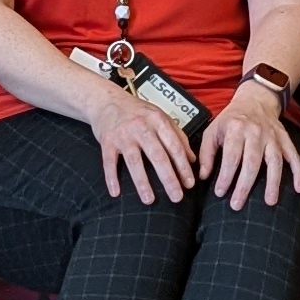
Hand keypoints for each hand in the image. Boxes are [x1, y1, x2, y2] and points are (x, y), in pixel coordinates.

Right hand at [88, 82, 196, 203]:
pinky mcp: (107, 141)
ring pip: (134, 161)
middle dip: (168, 178)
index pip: (174, 146)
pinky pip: (109, 162)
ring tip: (149, 200)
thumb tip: (192, 159)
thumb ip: (177, 136)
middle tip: (177, 197)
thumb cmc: (137, 111)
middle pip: (157, 155)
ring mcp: (123, 134)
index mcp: (157, 120)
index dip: (183, 166)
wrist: (107, 100)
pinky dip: (111, 178)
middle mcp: (141, 127)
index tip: (189, 183)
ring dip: (142, 182)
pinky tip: (115, 192)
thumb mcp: (160, 117)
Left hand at [199, 78, 299, 208]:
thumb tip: (204, 176)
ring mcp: (272, 136)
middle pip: (252, 162)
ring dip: (273, 182)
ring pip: (275, 161)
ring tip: (270, 201)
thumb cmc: (231, 120)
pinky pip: (294, 156)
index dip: (225, 176)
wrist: (254, 100)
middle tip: (237, 204)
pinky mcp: (284, 139)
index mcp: (236, 129)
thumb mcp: (213, 130)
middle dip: (245, 185)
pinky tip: (299, 188)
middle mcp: (256, 132)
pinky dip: (298, 172)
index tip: (220, 193)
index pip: (231, 157)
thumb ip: (206, 153)